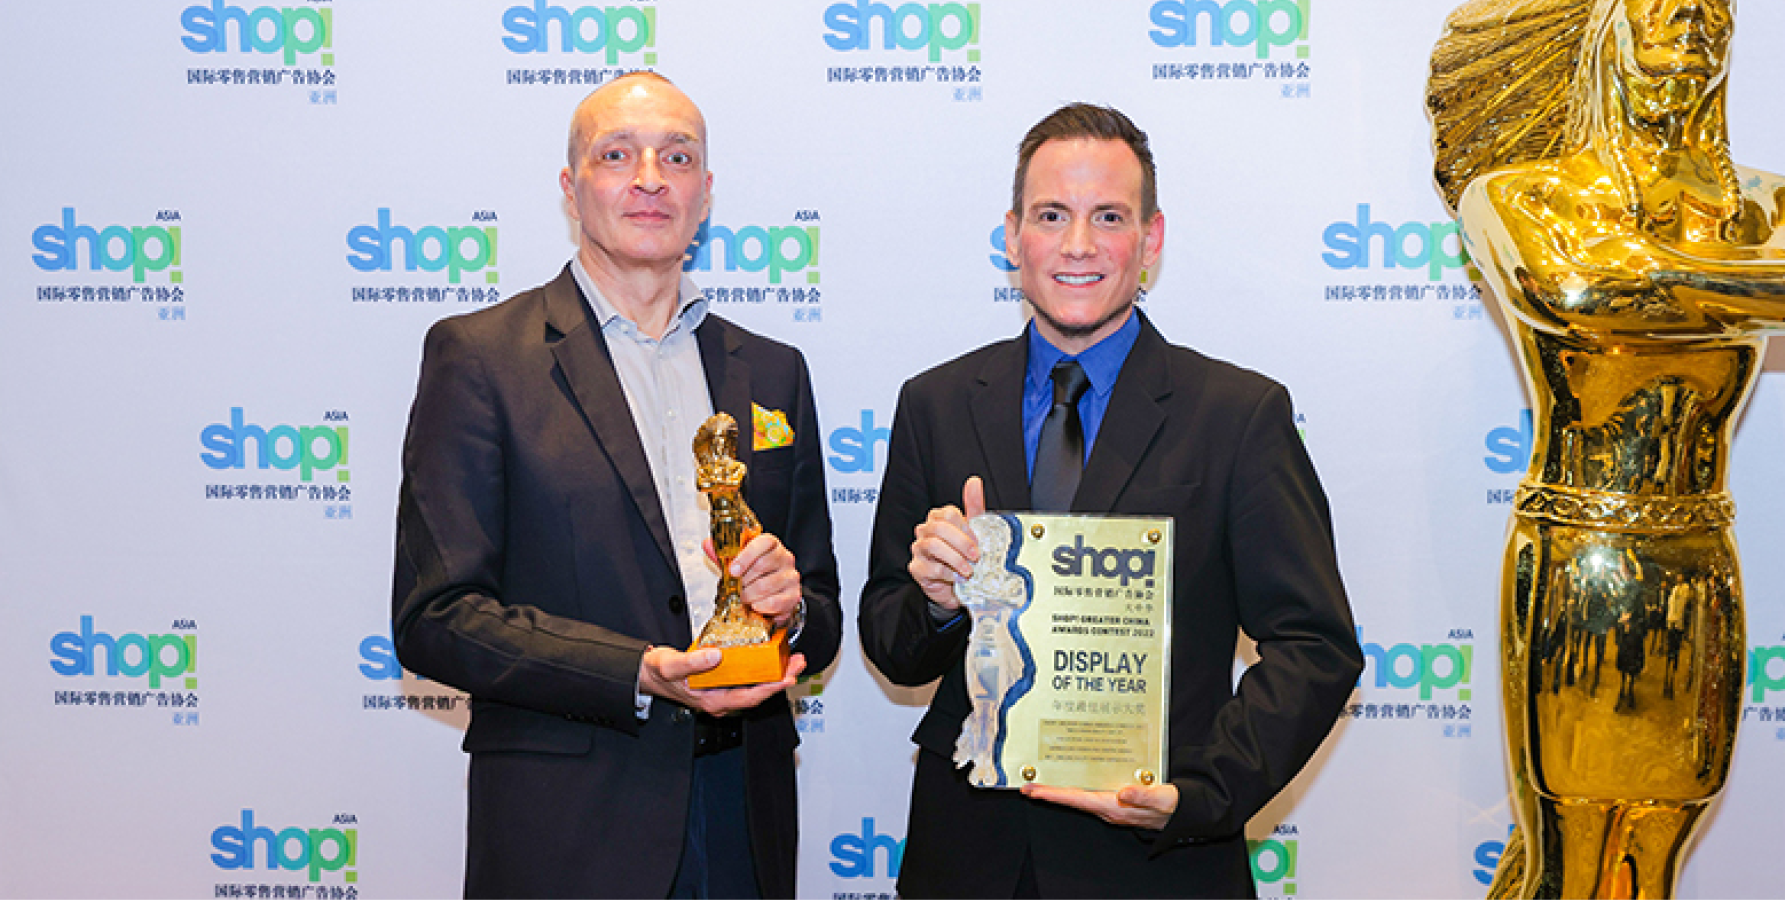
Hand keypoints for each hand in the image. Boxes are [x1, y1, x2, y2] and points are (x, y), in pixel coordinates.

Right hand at [638, 646, 807, 716]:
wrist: (648, 673)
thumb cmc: (658, 672)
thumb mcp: (672, 665)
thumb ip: (692, 662)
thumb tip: (716, 656)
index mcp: (712, 701)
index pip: (748, 698)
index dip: (769, 689)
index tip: (786, 678)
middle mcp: (721, 700)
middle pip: (757, 693)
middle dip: (780, 679)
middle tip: (797, 663)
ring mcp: (722, 693)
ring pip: (754, 686)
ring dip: (774, 673)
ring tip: (790, 659)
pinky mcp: (722, 683)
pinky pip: (747, 679)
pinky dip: (761, 669)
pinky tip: (769, 658)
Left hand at [706, 532, 801, 626]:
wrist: (772, 593)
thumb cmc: (754, 575)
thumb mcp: (738, 562)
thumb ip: (723, 554)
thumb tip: (708, 544)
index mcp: (772, 545)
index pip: (764, 543)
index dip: (746, 556)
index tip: (732, 570)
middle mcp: (785, 558)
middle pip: (762, 565)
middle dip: (743, 580)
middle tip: (735, 588)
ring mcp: (791, 577)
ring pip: (765, 586)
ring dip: (748, 595)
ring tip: (743, 597)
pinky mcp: (794, 596)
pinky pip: (774, 602)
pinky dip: (759, 606)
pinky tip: (755, 605)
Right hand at [907, 476, 986, 609]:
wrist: (957, 586)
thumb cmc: (964, 556)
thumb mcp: (973, 532)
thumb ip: (974, 506)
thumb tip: (974, 481)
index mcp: (938, 519)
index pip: (949, 514)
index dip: (965, 528)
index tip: (978, 540)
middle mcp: (926, 531)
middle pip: (940, 528)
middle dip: (962, 543)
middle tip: (976, 556)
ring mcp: (919, 549)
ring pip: (934, 546)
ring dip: (955, 559)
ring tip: (968, 570)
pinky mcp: (916, 569)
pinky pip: (930, 568)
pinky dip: (948, 574)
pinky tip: (958, 578)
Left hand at [1019, 781, 1178, 830]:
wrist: (1180, 814)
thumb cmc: (1171, 806)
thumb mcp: (1161, 798)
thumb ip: (1142, 795)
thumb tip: (1122, 792)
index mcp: (1115, 807)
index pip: (1078, 800)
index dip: (1055, 795)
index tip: (1034, 791)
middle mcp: (1108, 809)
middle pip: (1072, 799)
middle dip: (1049, 793)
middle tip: (1027, 786)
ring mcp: (1110, 806)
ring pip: (1078, 798)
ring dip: (1059, 791)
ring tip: (1040, 783)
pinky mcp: (1114, 802)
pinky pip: (1088, 795)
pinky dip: (1074, 789)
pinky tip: (1067, 782)